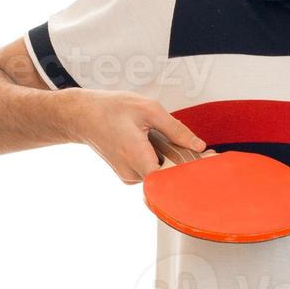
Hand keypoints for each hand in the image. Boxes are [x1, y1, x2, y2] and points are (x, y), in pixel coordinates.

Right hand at [66, 89, 210, 183]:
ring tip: (156, 137)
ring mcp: (128, 177)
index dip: (190, 173)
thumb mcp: (148, 109)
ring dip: (168, 158)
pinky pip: (151, 170)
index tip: (206, 164)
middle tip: (193, 146)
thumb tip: (197, 145)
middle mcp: (131, 173)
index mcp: (137, 156)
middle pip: (169, 176)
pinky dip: (157, 159)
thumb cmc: (110, 109)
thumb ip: (175, 129)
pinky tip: (149, 143)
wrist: (83, 115)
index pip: (170, 179)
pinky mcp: (128, 175)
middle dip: (183, 161)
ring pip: (160, 173)